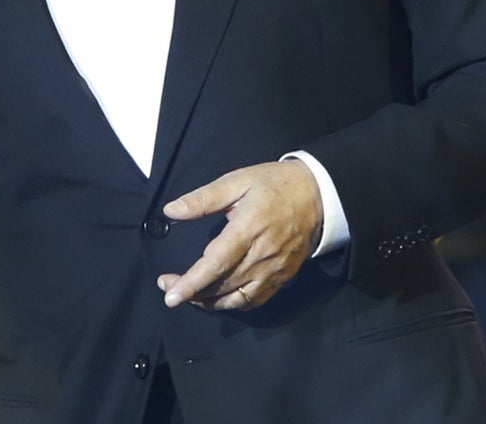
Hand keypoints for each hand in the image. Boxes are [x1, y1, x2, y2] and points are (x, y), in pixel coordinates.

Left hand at [155, 160, 323, 311]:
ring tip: (189, 295)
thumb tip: (171, 210)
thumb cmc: (274, 185)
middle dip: (192, 292)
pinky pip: (255, 300)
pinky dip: (233, 304)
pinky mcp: (283, 277)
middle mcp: (263, 255)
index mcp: (249, 229)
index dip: (191, 282)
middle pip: (223, 285)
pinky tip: (217, 298)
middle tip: (168, 289)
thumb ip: (203, 198)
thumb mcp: (237, 181)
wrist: (318, 194)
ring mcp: (275, 269)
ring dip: (210, 302)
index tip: (170, 293)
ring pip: (237, 298)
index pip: (216, 263)